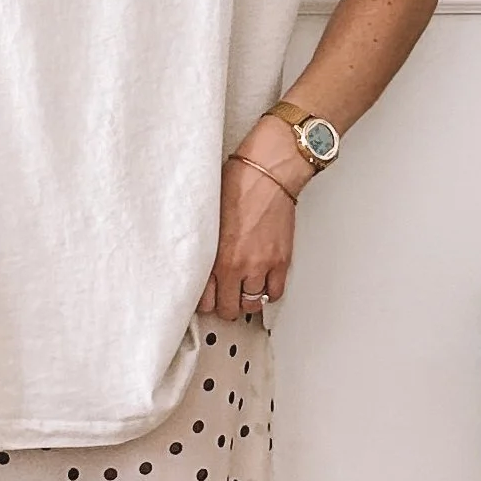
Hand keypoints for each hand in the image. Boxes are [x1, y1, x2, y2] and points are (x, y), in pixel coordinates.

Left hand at [200, 126, 303, 318]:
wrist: (267, 172)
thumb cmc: (236, 184)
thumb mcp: (206, 217)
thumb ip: (203, 245)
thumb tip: (198, 260)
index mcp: (213, 255)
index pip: (204, 300)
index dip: (204, 301)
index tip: (206, 296)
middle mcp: (237, 265)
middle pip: (228, 308)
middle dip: (225, 305)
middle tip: (224, 297)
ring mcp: (261, 264)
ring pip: (252, 304)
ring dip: (246, 299)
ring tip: (243, 290)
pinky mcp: (281, 260)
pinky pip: (275, 292)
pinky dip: (268, 292)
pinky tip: (262, 282)